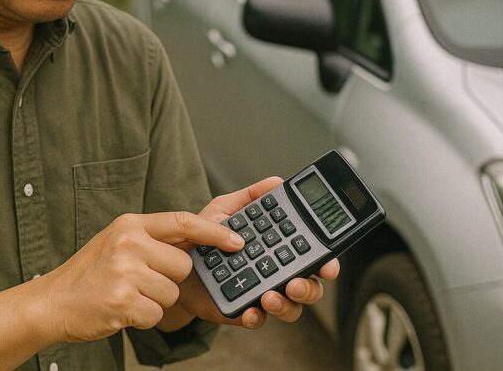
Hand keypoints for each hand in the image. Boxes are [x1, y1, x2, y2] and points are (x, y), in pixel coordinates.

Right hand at [34, 211, 245, 342]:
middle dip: (169, 281)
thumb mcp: (119, 242)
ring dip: (154, 302)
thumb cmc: (90, 273)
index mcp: (131, 225)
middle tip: (140, 282)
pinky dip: (144, 319)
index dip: (214, 231)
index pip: (183, 221)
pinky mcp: (122, 301)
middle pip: (182, 266)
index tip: (237, 240)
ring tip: (128, 296)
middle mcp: (129, 243)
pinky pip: (156, 314)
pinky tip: (122, 310)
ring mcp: (124, 271)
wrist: (52, 302)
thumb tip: (199, 239)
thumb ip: (154, 239)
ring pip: (171, 294)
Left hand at [165, 177, 339, 330]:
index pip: (311, 256)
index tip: (328, 264)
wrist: (175, 261)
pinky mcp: (241, 310)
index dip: (326, 262)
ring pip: (290, 308)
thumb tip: (276, 182)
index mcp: (279, 249)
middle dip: (309, 288)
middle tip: (296, 282)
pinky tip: (250, 310)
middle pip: (310, 287)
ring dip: (286, 305)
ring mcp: (261, 294)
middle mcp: (276, 274)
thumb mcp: (226, 208)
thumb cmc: (205, 236)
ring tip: (270, 296)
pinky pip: (257, 319)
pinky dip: (256, 317)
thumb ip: (251, 196)